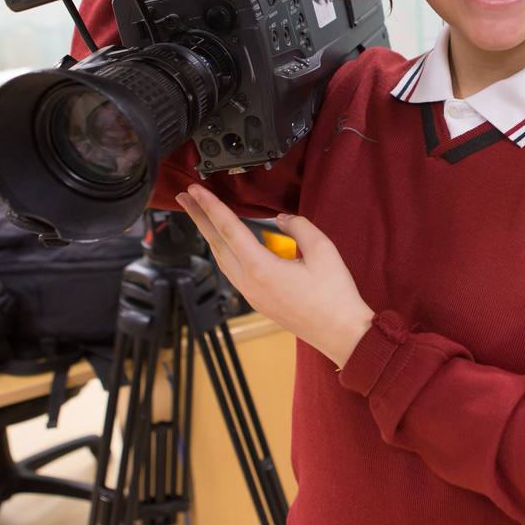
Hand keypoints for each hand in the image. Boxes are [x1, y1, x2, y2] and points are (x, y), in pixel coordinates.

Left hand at [176, 184, 372, 368]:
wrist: (340, 333)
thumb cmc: (334, 295)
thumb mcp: (322, 249)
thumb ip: (299, 226)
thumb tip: (281, 220)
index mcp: (261, 268)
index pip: (228, 229)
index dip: (210, 206)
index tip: (195, 191)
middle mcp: (249, 282)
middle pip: (216, 244)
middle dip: (199, 218)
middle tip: (184, 197)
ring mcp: (251, 294)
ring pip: (221, 259)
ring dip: (209, 234)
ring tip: (200, 216)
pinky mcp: (257, 300)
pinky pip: (231, 270)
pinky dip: (222, 251)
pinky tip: (225, 243)